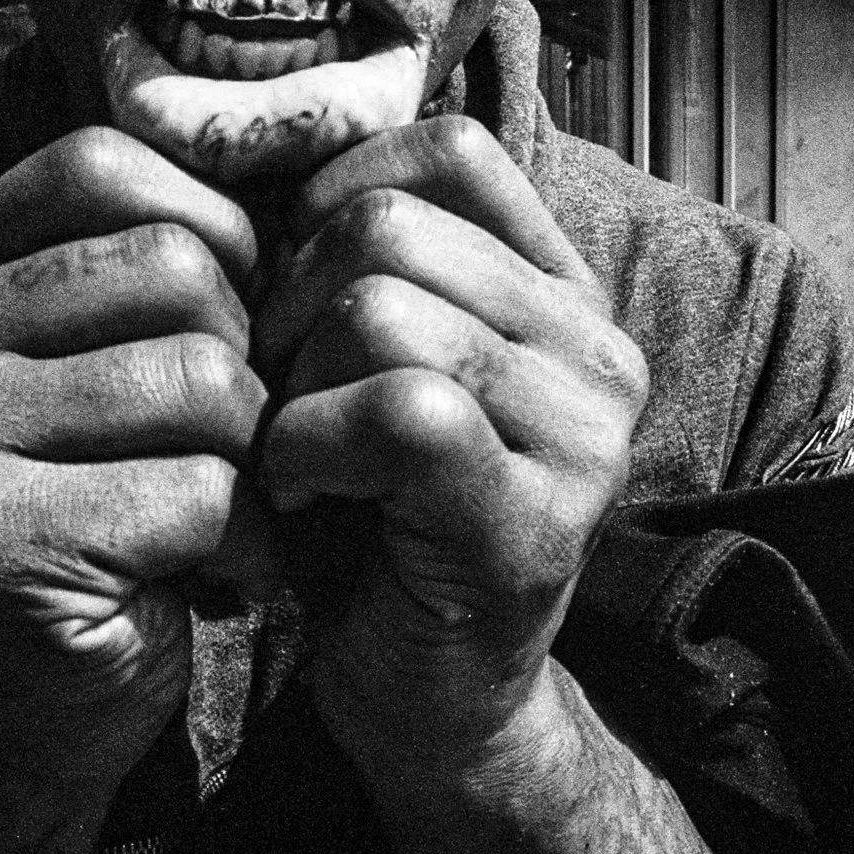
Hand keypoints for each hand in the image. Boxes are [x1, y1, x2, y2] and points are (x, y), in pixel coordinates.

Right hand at [0, 127, 270, 788]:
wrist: (34, 712)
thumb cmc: (106, 509)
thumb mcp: (107, 358)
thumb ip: (158, 261)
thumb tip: (308, 185)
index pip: (104, 163)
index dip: (210, 228)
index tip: (227, 322)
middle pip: (173, 266)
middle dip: (243, 359)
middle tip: (220, 443)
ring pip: (198, 378)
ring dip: (249, 457)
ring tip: (211, 507)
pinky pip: (197, 491)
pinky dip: (241, 542)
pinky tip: (205, 574)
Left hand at [251, 116, 648, 762]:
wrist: (429, 703)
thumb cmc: (373, 521)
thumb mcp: (366, 362)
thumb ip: (354, 259)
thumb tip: (258, 159)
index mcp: (560, 290)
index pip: (446, 149)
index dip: (331, 197)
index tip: (290, 292)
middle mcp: (595, 345)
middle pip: (388, 225)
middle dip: (286, 302)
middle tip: (271, 390)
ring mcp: (582, 433)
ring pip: (382, 311)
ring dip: (289, 385)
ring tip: (286, 449)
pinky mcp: (534, 518)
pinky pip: (395, 413)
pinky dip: (305, 446)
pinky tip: (295, 493)